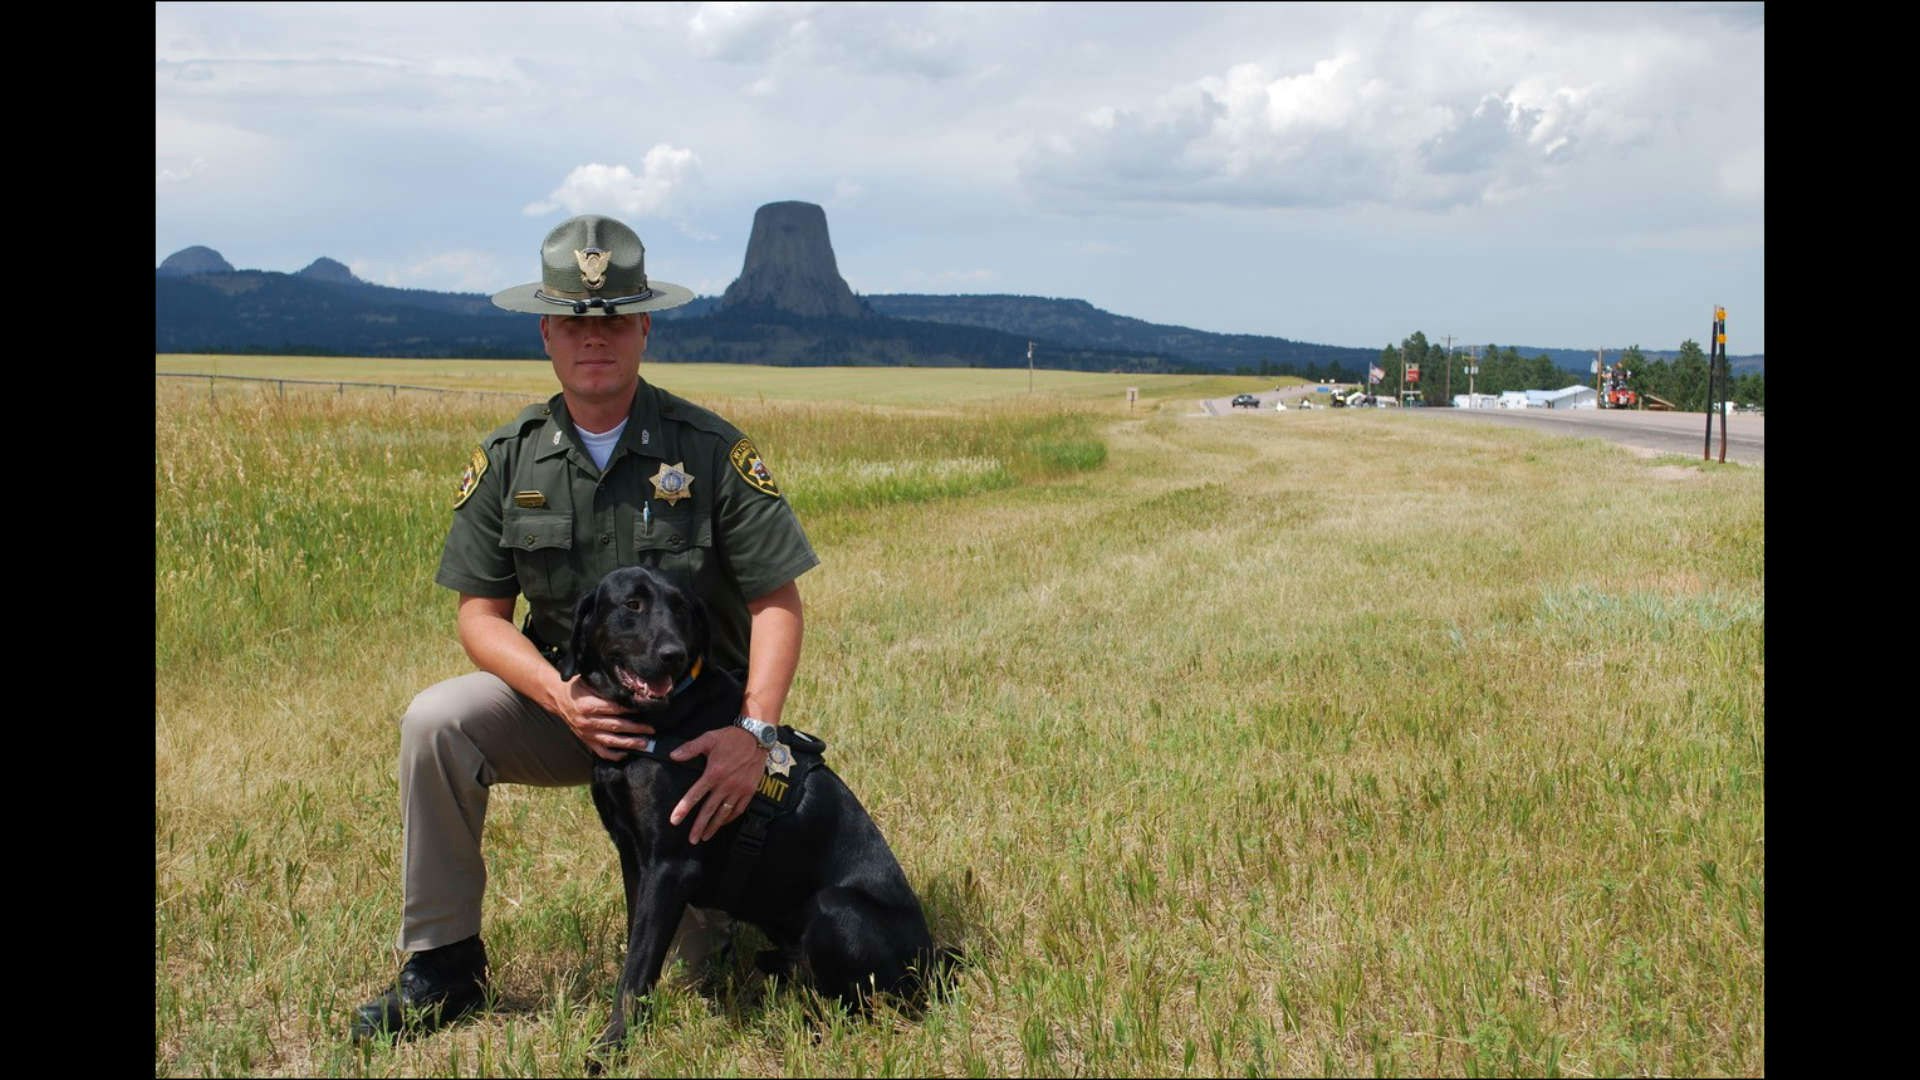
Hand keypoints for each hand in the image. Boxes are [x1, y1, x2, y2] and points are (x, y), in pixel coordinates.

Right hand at [557, 677, 656, 760]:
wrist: (557, 698)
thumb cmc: (576, 688)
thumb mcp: (589, 682)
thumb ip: (606, 689)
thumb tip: (628, 691)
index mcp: (589, 705)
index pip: (614, 709)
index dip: (630, 710)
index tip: (644, 711)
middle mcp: (587, 721)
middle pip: (616, 726)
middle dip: (636, 729)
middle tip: (650, 730)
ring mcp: (586, 733)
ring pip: (611, 741)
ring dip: (629, 743)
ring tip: (644, 744)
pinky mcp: (586, 740)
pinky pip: (601, 751)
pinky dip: (614, 754)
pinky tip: (626, 753)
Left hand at [669, 726, 763, 843]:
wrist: (757, 737)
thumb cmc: (731, 738)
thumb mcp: (709, 738)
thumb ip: (690, 748)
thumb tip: (673, 755)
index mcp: (713, 773)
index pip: (695, 795)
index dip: (683, 809)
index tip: (675, 821)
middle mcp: (726, 785)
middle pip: (709, 810)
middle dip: (699, 826)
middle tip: (692, 840)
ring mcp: (739, 789)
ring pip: (724, 813)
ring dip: (714, 826)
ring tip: (705, 837)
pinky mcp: (750, 790)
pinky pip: (739, 809)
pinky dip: (730, 818)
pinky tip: (723, 823)